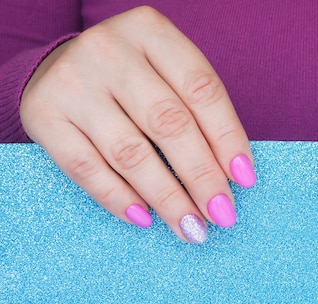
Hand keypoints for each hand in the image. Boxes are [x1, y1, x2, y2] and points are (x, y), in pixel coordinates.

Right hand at [20, 6, 255, 243]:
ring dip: (167, 199)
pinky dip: (119, 199)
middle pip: (169, 124)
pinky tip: (146, 219)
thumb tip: (231, 175)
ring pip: (130, 153)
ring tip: (191, 228)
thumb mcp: (166, 74)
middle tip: (222, 214)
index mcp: (150, 31)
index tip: (245, 179)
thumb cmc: (131, 77)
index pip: (201, 90)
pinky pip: (86, 168)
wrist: (59, 66)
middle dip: (202, 177)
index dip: (228, 138)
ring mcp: (72, 82)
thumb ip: (197, 111)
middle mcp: (108, 50)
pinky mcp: (42, 115)